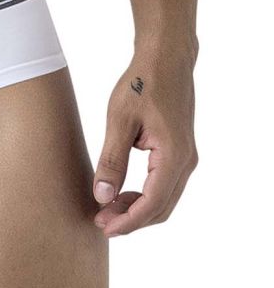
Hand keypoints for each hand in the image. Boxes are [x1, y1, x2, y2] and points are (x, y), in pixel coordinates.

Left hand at [92, 53, 198, 236]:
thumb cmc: (141, 84)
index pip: (152, 204)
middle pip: (161, 208)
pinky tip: (122, 194)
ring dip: (138, 210)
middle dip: (131, 220)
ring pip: (165, 199)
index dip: (127, 221)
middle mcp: (186, 161)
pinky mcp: (181, 152)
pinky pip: (166, 185)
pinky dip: (145, 196)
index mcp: (173, 156)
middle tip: (100, 223)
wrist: (166, 59)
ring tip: (107, 210)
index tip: (103, 228)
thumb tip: (102, 197)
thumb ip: (112, 160)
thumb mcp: (119, 121)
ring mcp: (186, 157)